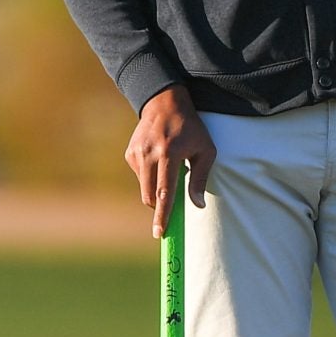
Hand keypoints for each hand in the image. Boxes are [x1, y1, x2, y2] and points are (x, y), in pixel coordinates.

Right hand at [128, 84, 214, 238]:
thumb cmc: (192, 128)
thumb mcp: (206, 150)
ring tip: (170, 168)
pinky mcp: (130, 154)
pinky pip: (140, 176)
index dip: (162, 215)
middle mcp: (149, 155)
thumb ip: (200, 178)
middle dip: (159, 207)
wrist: (165, 103)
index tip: (160, 233)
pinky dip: (150, 177)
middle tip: (172, 206)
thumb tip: (197, 205)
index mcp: (169, 155)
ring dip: (157, 189)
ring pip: (144, 188)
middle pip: (150, 196)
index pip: (165, 192)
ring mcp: (136, 154)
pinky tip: (159, 159)